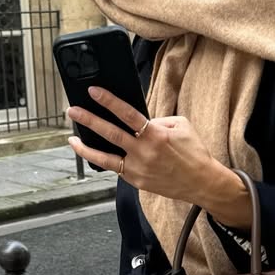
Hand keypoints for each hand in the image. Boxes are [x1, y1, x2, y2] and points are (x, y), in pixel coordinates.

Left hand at [67, 87, 252, 227]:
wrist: (202, 183)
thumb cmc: (193, 153)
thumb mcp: (180, 126)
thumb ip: (157, 120)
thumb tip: (137, 122)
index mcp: (155, 135)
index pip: (127, 113)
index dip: (108, 101)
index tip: (94, 91)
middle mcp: (144, 152)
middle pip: (110, 133)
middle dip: (88, 120)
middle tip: (72, 110)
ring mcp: (138, 169)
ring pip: (104, 157)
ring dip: (85, 147)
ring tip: (72, 138)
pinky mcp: (136, 181)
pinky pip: (115, 168)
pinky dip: (103, 160)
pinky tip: (93, 152)